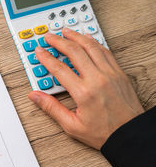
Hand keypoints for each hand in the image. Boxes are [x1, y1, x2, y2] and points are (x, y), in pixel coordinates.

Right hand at [28, 28, 143, 149]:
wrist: (130, 134)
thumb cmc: (104, 132)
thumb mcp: (72, 125)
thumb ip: (51, 108)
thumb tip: (35, 96)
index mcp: (84, 93)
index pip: (59, 68)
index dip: (46, 58)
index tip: (39, 51)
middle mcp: (98, 79)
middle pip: (74, 51)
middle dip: (59, 41)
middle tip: (49, 37)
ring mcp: (110, 74)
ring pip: (91, 47)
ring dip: (77, 36)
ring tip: (66, 32)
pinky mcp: (119, 73)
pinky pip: (105, 51)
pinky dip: (94, 42)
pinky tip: (87, 39)